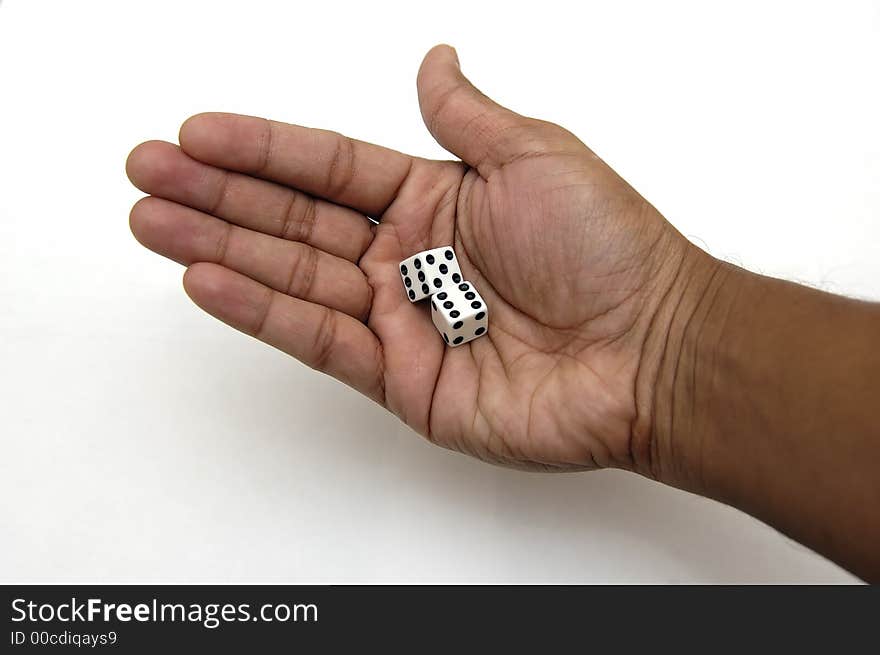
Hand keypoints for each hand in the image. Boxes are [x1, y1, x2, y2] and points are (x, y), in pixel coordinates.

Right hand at [126, 45, 702, 474]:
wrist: (651, 350)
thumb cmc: (610, 249)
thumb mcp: (535, 156)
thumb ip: (466, 118)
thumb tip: (434, 62)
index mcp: (437, 201)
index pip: (330, 168)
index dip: (264, 150)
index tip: (198, 133)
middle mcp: (410, 260)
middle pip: (296, 220)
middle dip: (218, 196)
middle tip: (148, 174)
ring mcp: (401, 322)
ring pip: (295, 277)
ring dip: (220, 248)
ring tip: (154, 222)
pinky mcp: (402, 380)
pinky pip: (321, 339)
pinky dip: (264, 311)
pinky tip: (210, 281)